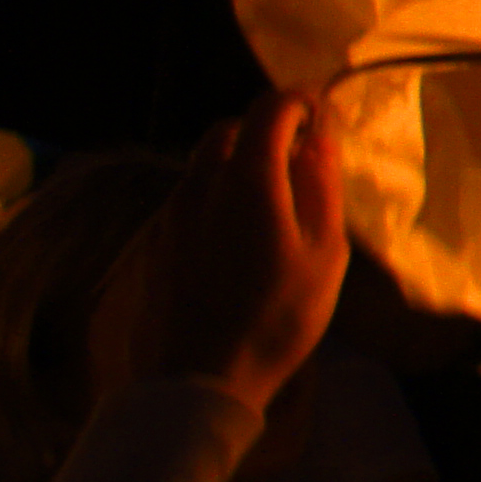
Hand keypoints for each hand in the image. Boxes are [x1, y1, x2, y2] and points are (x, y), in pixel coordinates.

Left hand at [130, 94, 351, 417]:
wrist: (196, 381)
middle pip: (230, 129)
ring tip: (272, 205)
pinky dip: (216, 196)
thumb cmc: (274, 319)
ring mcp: (171, 213)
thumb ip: (322, 188)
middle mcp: (200, 184)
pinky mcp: (155, 242)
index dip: (301, 101)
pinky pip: (189, 198)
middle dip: (267, 131)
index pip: (270, 108)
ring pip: (205, 164)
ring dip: (239, 165)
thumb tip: (320, 140)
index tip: (324, 114)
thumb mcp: (324, 255)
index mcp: (248, 180)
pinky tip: (238, 240)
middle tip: (301, 161)